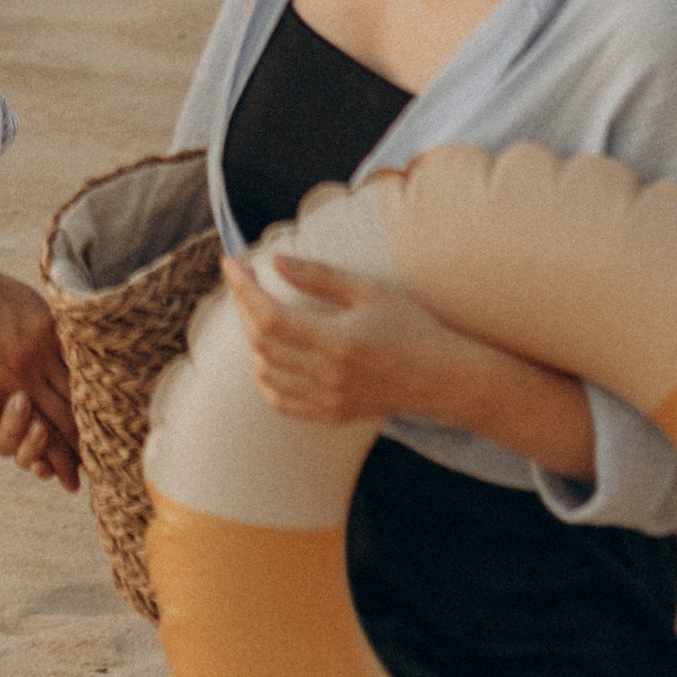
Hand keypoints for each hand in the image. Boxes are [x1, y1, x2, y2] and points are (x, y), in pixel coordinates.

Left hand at [0, 269, 80, 490]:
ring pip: (75, 395)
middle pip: (64, 424)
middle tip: (93, 470)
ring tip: (102, 440)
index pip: (39, 444)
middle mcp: (22, 378)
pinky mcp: (48, 326)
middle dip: (80, 453)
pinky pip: (76, 359)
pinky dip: (89, 380)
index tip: (69, 483)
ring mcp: (38, 350)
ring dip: (90, 420)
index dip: (57, 467)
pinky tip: (100, 395)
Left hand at [223, 250, 599, 477]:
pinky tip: (265, 355)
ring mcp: (329, 401)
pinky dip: (265, 378)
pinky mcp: (332, 415)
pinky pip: (282, 402)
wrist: (444, 378)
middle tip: (243, 279)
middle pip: (262, 343)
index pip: (270, 316)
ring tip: (255, 310)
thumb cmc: (412, 326)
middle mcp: (328, 377)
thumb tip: (275, 261)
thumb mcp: (368, 291)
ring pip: (266, 374)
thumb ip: (319, 276)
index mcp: (337, 342)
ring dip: (251, 341)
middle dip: (243, 307)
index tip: (232, 263)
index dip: (244, 288)